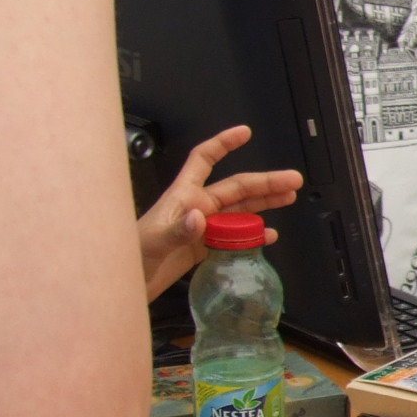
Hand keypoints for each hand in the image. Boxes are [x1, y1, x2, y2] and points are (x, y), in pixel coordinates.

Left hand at [137, 125, 303, 300]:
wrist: (124, 283)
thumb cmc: (130, 256)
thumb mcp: (153, 242)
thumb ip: (178, 230)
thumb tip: (200, 217)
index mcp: (183, 195)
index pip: (204, 159)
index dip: (224, 143)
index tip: (245, 133)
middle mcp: (196, 207)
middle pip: (236, 187)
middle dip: (265, 182)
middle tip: (292, 181)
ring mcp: (202, 228)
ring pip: (240, 211)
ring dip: (265, 203)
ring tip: (289, 198)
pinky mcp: (203, 248)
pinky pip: (234, 237)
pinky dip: (253, 236)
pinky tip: (269, 236)